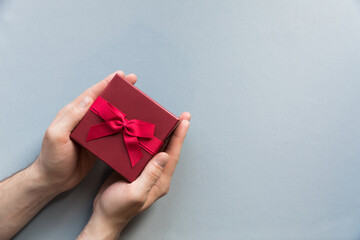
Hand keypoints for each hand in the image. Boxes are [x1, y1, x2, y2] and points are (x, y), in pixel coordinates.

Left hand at [32, 71, 137, 192]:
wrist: (53, 181)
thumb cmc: (52, 159)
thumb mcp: (56, 135)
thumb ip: (71, 117)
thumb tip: (88, 99)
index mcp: (73, 114)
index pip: (92, 95)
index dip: (106, 84)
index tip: (120, 75)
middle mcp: (83, 120)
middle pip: (104, 101)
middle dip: (118, 90)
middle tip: (133, 81)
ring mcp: (92, 132)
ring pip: (110, 115)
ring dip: (123, 107)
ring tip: (137, 100)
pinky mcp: (98, 144)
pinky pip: (112, 131)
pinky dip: (123, 125)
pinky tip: (132, 124)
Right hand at [78, 112, 190, 238]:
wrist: (103, 216)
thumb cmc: (118, 209)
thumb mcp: (136, 193)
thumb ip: (151, 175)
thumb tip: (164, 155)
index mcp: (160, 181)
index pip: (173, 155)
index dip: (179, 137)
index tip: (185, 121)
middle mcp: (156, 175)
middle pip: (168, 149)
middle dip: (176, 132)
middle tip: (182, 116)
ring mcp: (146, 171)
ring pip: (156, 148)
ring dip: (162, 133)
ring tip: (167, 118)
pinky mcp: (134, 169)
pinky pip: (143, 151)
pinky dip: (146, 139)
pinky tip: (145, 130)